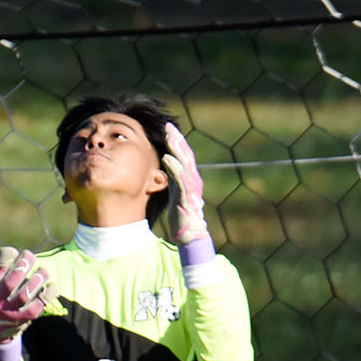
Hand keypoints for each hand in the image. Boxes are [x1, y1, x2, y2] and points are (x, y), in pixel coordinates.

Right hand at [0, 243, 53, 342]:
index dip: (7, 257)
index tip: (14, 252)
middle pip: (10, 282)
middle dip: (22, 265)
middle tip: (30, 255)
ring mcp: (12, 312)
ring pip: (25, 295)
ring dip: (36, 279)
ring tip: (43, 270)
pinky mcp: (26, 318)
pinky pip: (39, 305)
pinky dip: (48, 294)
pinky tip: (51, 285)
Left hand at [162, 121, 212, 253]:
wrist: (190, 234)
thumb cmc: (182, 215)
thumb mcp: (176, 192)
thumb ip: (174, 179)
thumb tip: (167, 168)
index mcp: (190, 178)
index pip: (183, 156)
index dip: (177, 142)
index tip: (169, 129)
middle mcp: (193, 179)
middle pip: (185, 155)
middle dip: (177, 140)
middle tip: (169, 126)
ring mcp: (191, 187)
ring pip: (184, 163)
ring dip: (176, 148)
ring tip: (169, 136)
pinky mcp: (186, 196)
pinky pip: (180, 178)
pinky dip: (173, 167)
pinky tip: (166, 158)